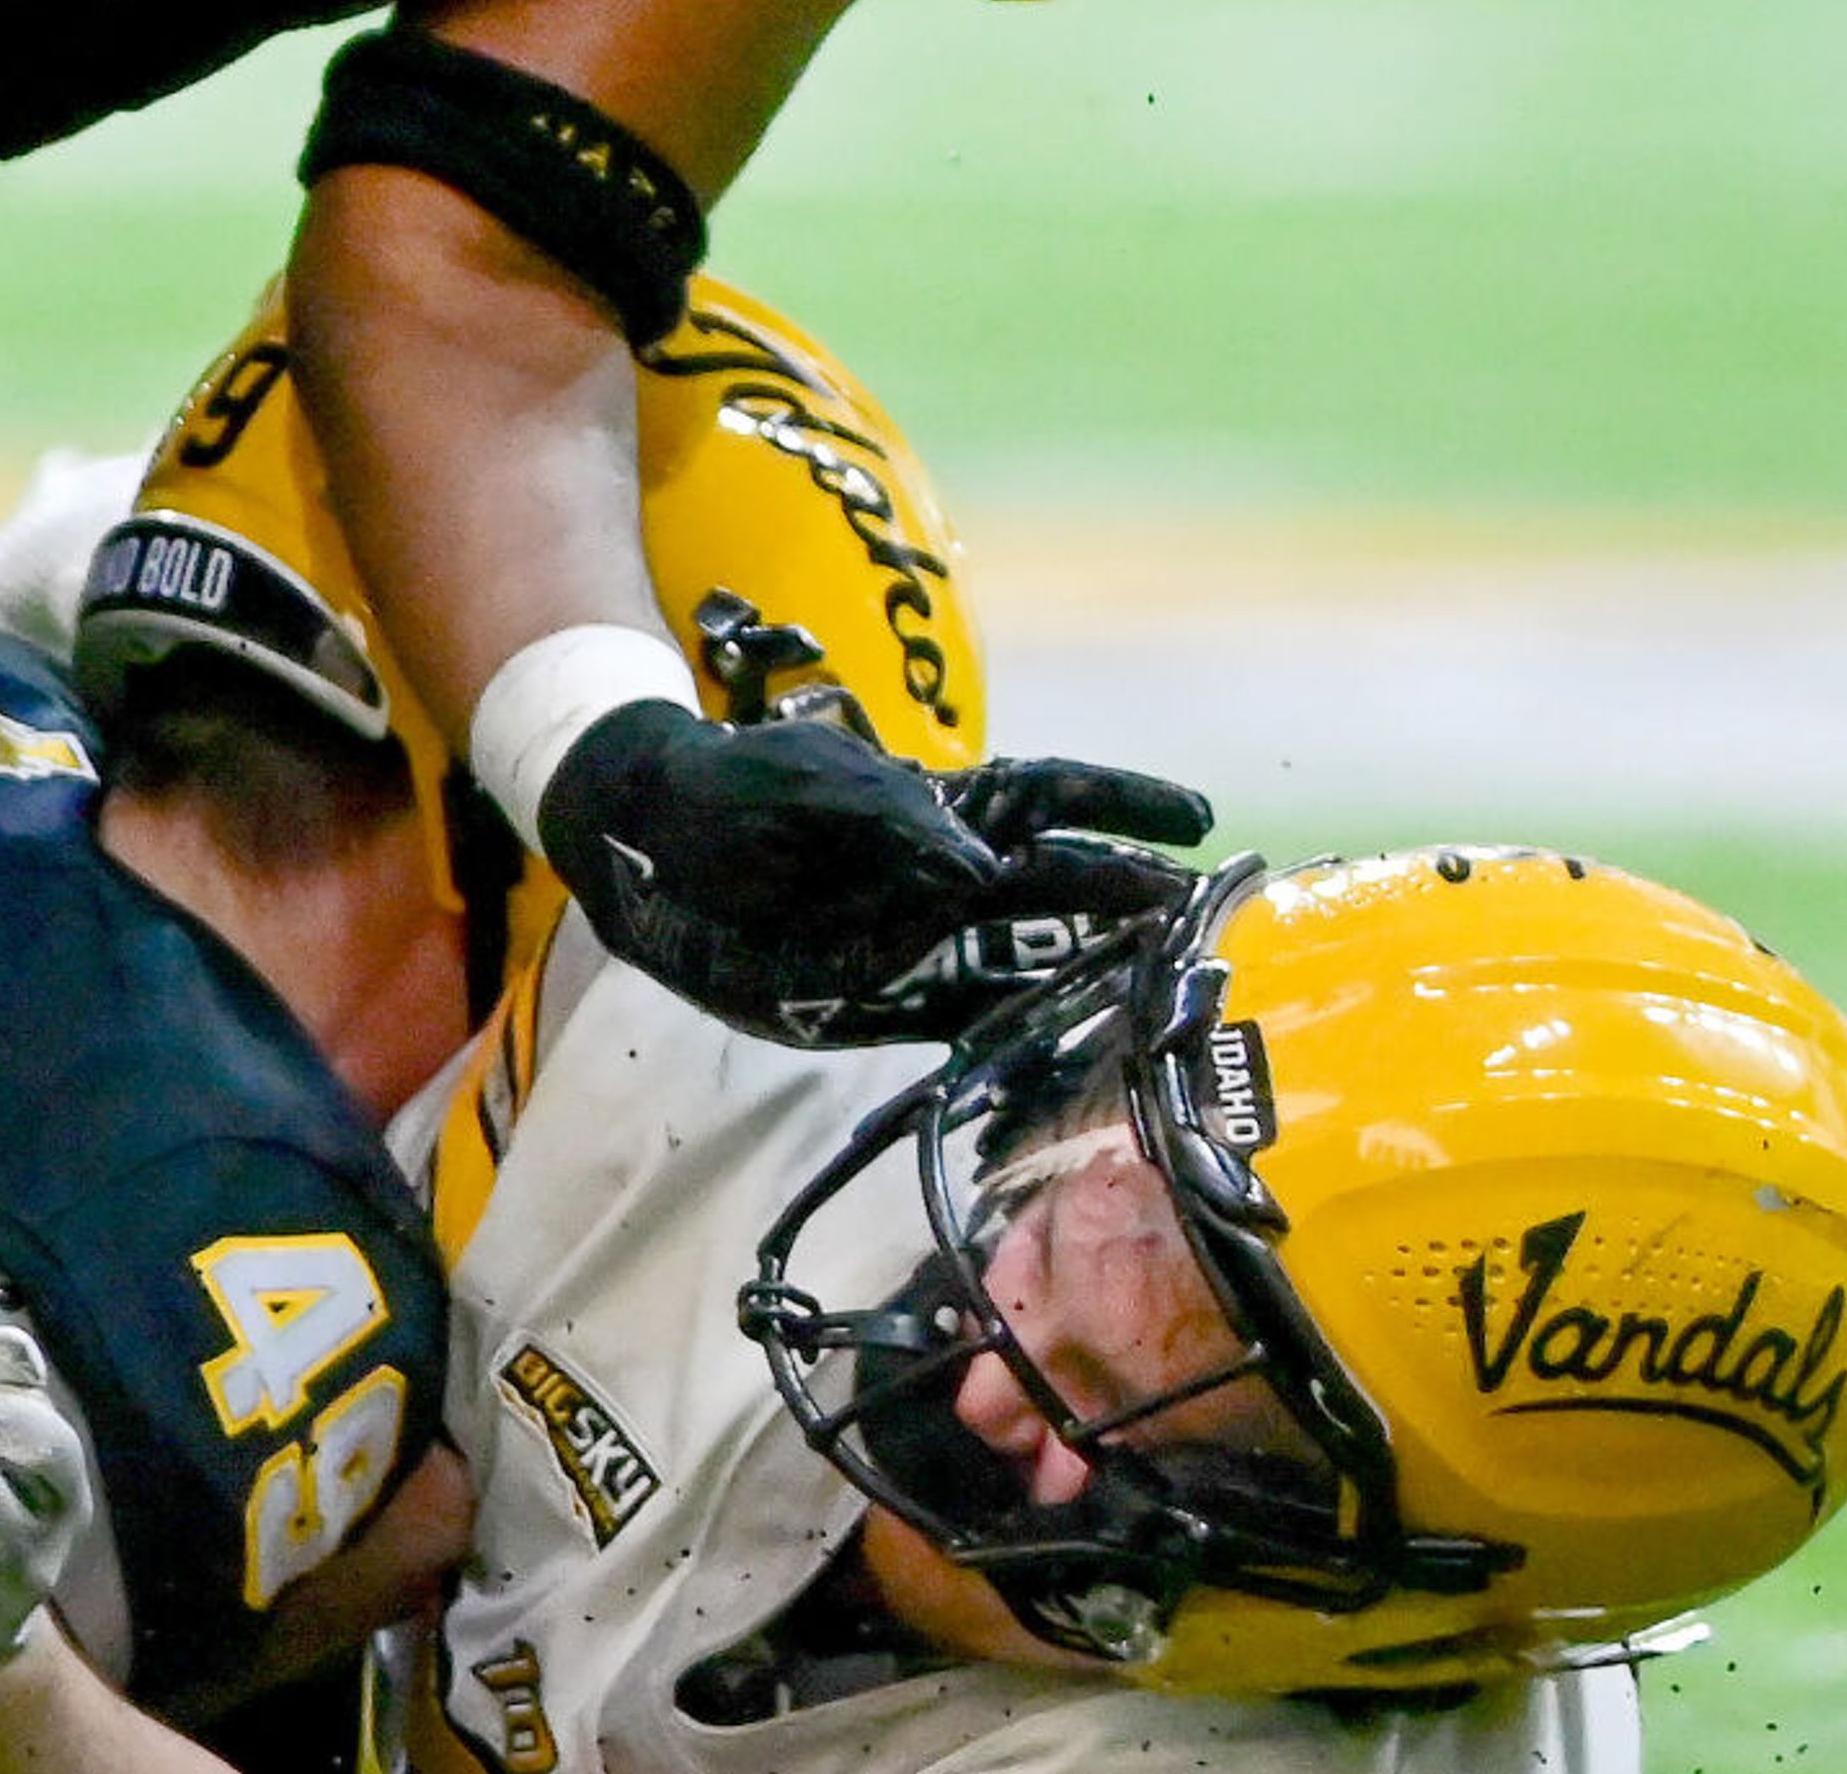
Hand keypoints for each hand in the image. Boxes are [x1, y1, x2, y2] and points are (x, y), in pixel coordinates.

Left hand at [537, 699, 1208, 1047]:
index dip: (1119, 805)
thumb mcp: (804, 783)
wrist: (646, 850)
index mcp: (936, 803)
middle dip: (1128, 903)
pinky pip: (966, 1026)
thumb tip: (976, 868)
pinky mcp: (881, 1000)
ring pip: (1028, 965)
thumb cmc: (729, 789)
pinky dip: (1018, 1044)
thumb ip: (890, 817)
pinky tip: (1070, 1063)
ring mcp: (919, 942)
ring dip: (1093, 982)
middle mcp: (945, 878)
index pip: (1048, 797)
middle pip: (1059, 890)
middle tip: (1199, 927)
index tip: (1193, 819)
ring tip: (1164, 1002)